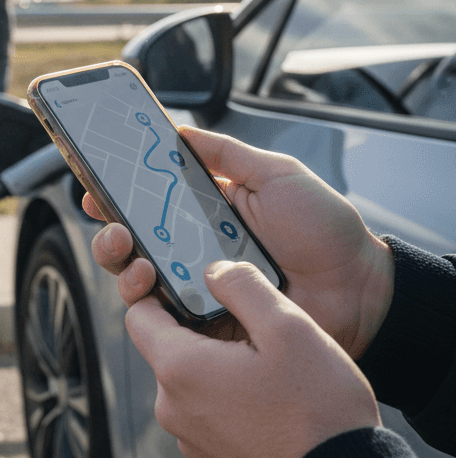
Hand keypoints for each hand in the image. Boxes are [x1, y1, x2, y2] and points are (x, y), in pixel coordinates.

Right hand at [85, 125, 394, 359]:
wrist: (361, 290)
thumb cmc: (326, 230)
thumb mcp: (277, 175)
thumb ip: (228, 154)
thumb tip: (182, 130)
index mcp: (204, 215)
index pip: (147, 205)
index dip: (116, 196)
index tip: (96, 186)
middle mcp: (193, 253)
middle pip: (130, 245)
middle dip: (108, 234)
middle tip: (113, 225)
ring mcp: (196, 291)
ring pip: (136, 283)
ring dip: (122, 266)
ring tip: (135, 258)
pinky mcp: (204, 327)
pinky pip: (162, 321)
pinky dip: (148, 306)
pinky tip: (153, 288)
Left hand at [126, 260, 381, 457]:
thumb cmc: (318, 408)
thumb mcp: (288, 327)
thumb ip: (242, 286)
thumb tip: (213, 270)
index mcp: (178, 368)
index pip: (139, 314)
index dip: (160, 291)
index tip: (193, 284)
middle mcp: (170, 406)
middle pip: (167, 347)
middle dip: (201, 330)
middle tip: (250, 325)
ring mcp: (188, 437)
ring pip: (190, 380)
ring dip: (218, 365)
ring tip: (268, 365)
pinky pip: (206, 411)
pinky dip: (227, 397)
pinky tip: (270, 399)